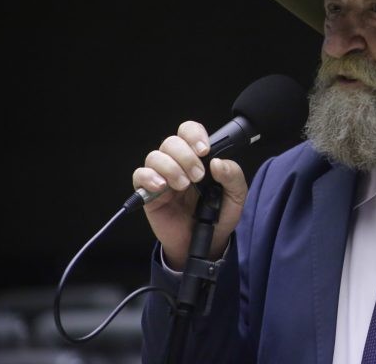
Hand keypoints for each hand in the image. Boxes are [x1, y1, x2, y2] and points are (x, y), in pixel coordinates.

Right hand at [132, 121, 247, 269]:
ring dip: (171, 167)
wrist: (207, 243)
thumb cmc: (220, 215)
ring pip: (155, 155)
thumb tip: (217, 162)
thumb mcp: (236, 195)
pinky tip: (162, 187)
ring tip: (183, 185)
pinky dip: (149, 177)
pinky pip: (139, 175)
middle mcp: (178, 163)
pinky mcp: (149, 193)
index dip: (194, 134)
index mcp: (198, 158)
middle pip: (171, 141)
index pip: (189, 131)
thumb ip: (233, 176)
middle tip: (198, 176)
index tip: (204, 150)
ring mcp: (162, 177)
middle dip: (186, 156)